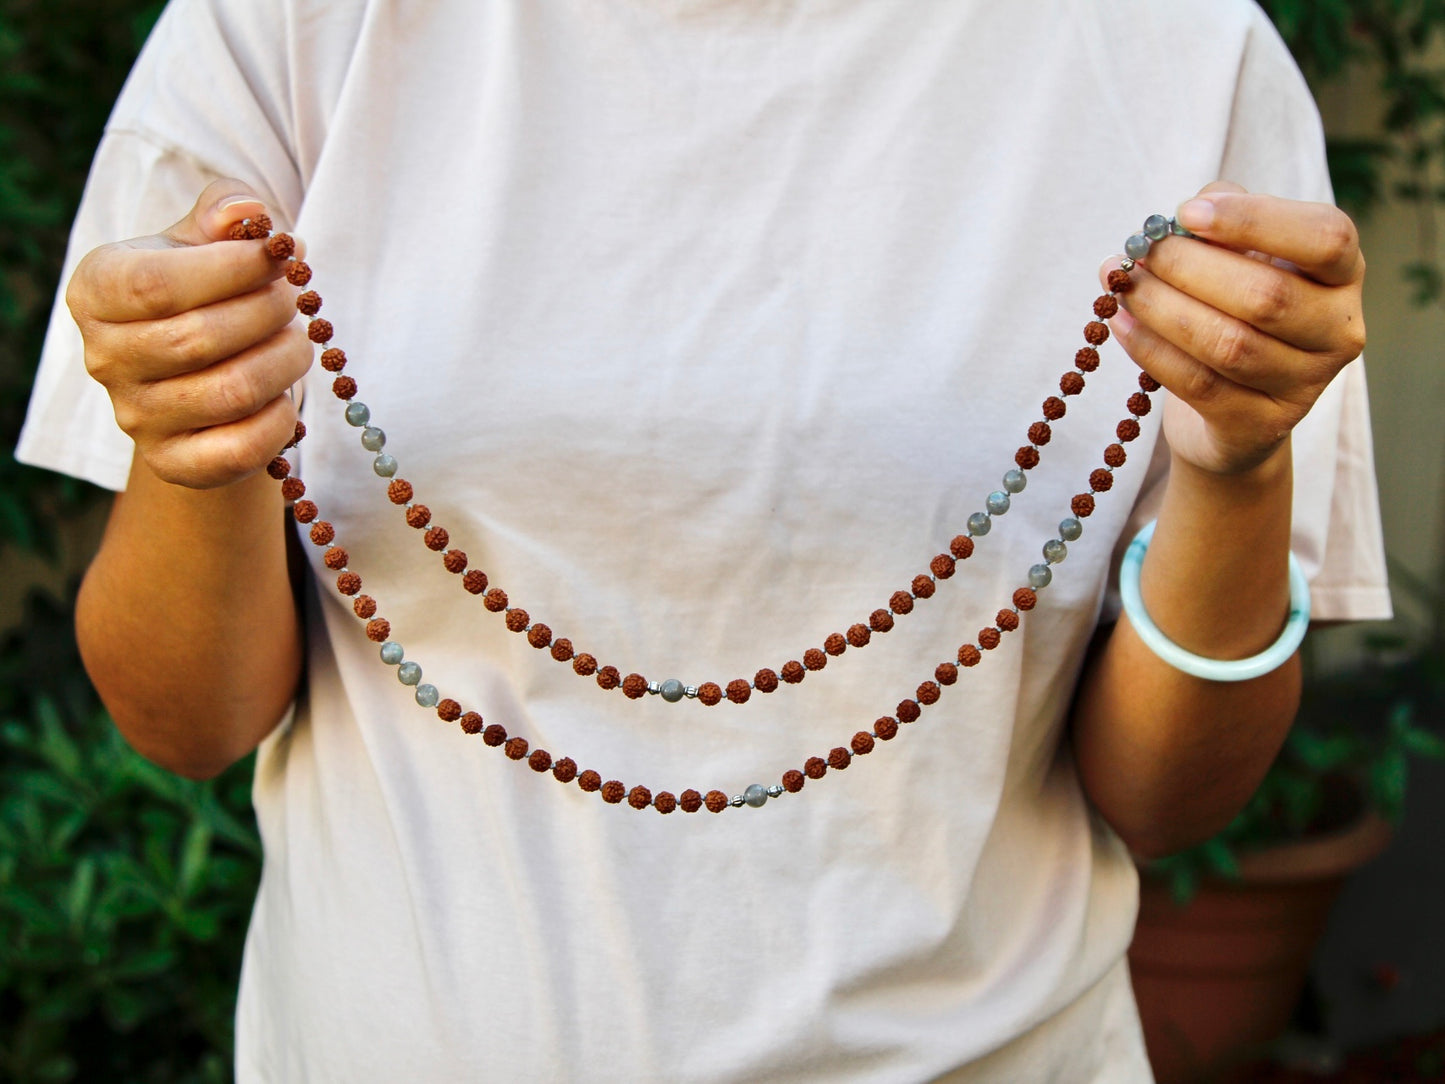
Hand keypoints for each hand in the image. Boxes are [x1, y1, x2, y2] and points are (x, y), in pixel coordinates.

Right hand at [67, 180, 310, 488]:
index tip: (282, 255)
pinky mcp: (173, 463)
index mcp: (98, 289)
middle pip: (200, 338)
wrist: (200, 372)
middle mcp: (105, 357)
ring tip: (297, 340)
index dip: (234, 268)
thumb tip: (248, 213)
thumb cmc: (205, 290)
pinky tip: (286, 394)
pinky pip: (240, 449)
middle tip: (297, 300)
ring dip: (285, 361)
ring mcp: (136, 417)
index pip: (157, 284)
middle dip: (269, 313)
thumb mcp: (207, 239)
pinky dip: (280, 419)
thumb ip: (224, 212)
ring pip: (230, 392)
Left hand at [1100, 181, 1365, 476]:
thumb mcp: (1240, 258)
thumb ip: (1222, 226)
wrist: (1233, 409)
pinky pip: (1198, 384)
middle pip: (1266, 295)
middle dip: (1187, 268)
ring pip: (1228, 344)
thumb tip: (1185, 215)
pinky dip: (1150, 350)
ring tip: (1121, 286)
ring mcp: (1304, 384)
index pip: (1325, 237)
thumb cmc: (1236, 311)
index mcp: (1342, 274)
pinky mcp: (1259, 426)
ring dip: (1162, 309)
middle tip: (1137, 252)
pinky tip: (1119, 323)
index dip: (1255, 220)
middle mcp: (1338, 330)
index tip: (1187, 212)